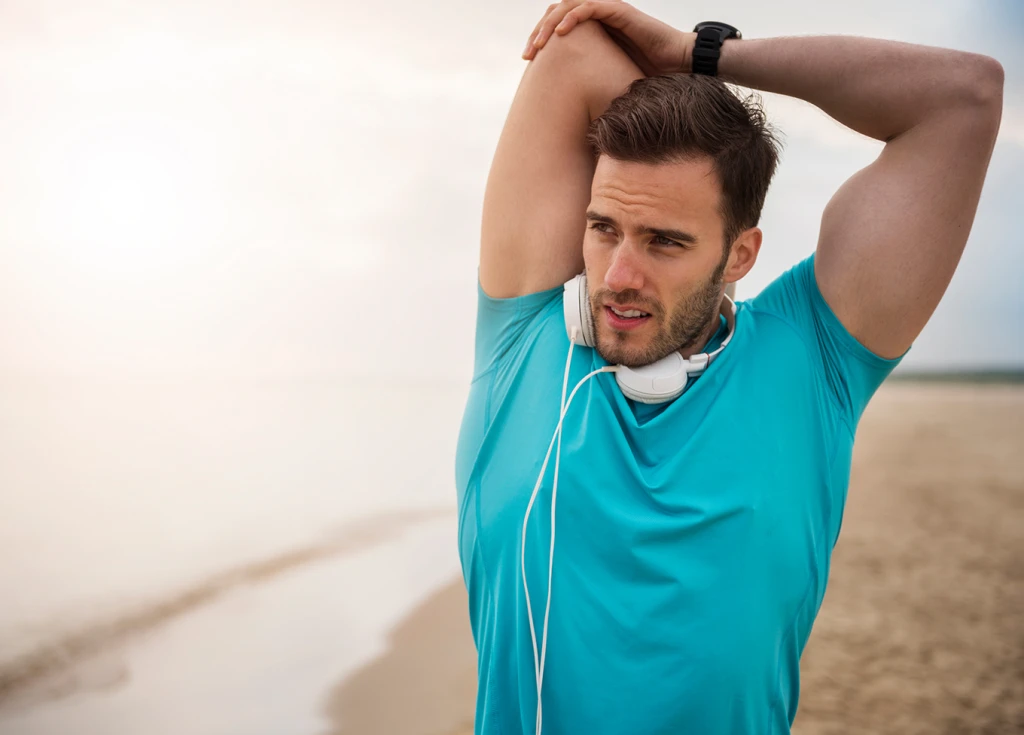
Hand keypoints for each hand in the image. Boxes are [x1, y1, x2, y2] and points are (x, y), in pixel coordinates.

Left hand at [523, 1, 692, 77]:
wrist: (677, 67)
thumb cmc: (647, 79)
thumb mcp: (607, 82)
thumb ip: (588, 84)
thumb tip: (565, 113)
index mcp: (593, 32)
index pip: (558, 26)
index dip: (540, 40)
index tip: (528, 61)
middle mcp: (598, 18)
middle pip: (557, 13)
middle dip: (538, 32)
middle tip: (527, 54)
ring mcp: (609, 12)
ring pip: (569, 6)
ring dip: (549, 24)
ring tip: (537, 44)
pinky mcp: (620, 11)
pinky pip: (590, 6)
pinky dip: (573, 17)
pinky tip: (560, 34)